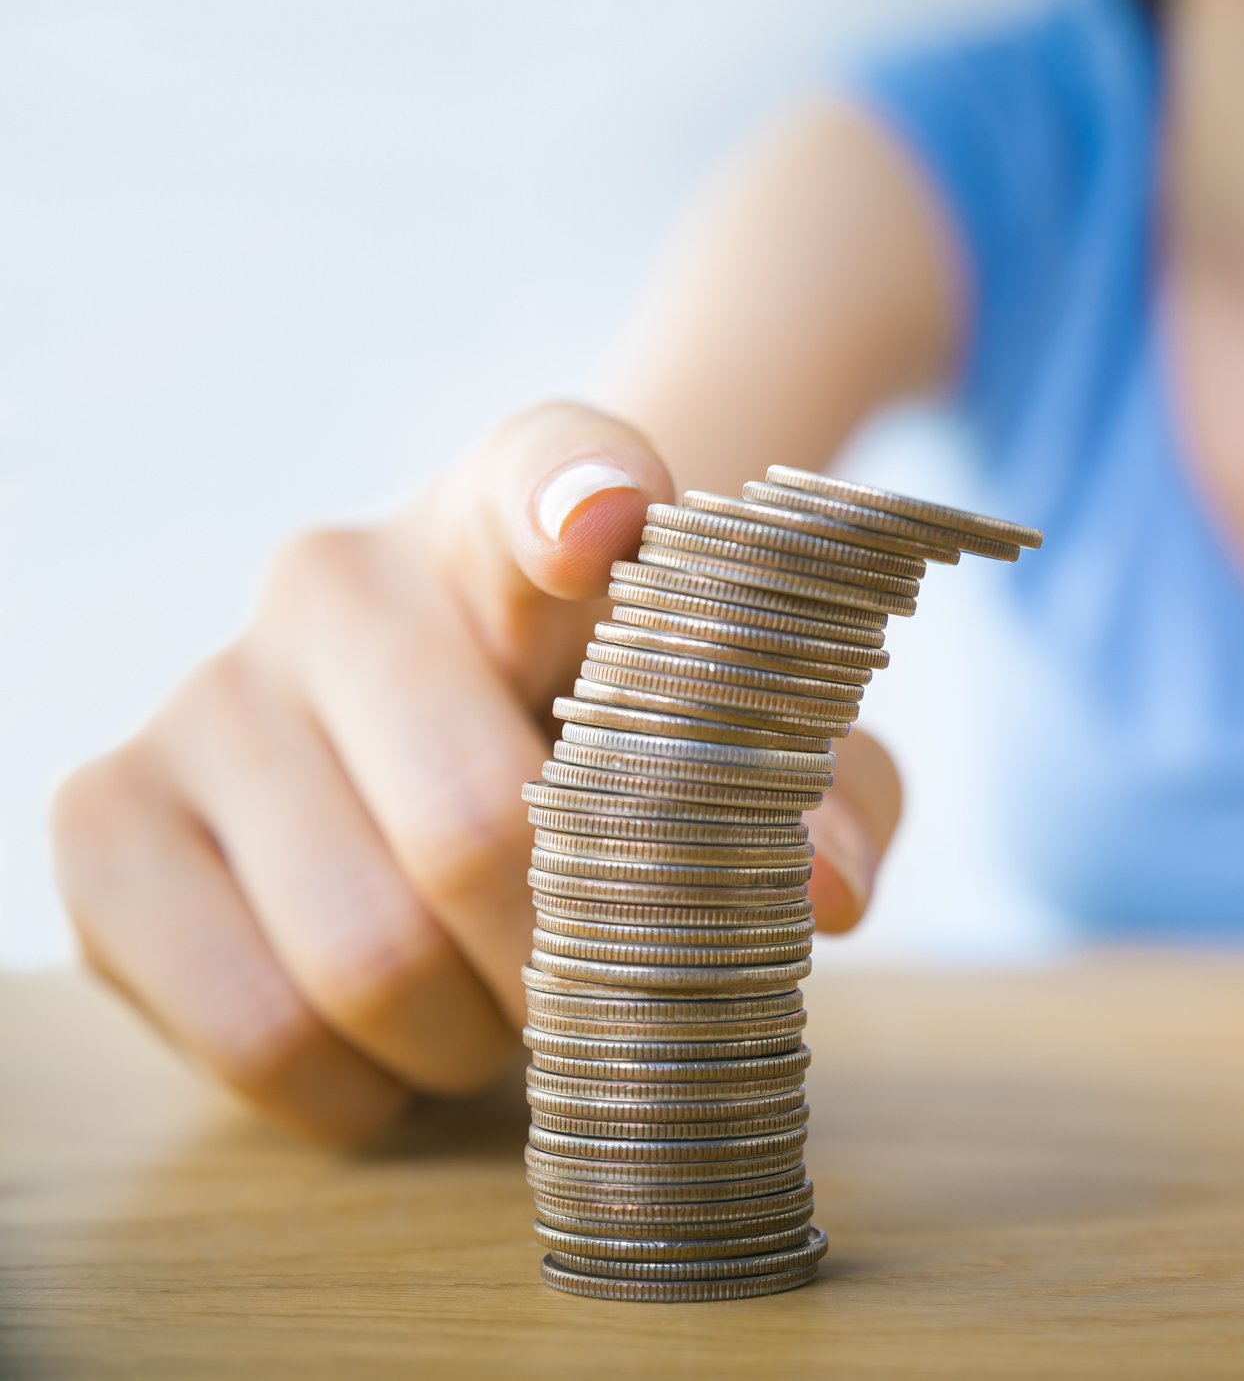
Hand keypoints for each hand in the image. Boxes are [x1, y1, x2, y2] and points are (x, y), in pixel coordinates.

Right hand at [50, 401, 900, 1142]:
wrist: (454, 768)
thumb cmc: (625, 750)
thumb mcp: (755, 756)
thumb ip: (827, 792)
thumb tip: (824, 888)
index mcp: (519, 519)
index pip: (546, 465)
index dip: (573, 495)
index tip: (608, 525)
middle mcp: (340, 575)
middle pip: (476, 826)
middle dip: (568, 966)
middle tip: (600, 993)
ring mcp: (208, 692)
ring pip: (362, 956)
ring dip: (471, 1043)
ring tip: (500, 1013)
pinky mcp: (106, 817)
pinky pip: (249, 1027)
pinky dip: (352, 1088)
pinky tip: (389, 1048)